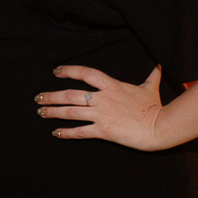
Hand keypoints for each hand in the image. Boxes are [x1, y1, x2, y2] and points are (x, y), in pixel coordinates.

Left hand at [36, 64, 167, 149]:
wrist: (159, 127)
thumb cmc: (155, 107)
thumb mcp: (150, 87)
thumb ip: (152, 75)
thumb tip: (159, 64)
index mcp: (112, 85)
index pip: (86, 73)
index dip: (69, 71)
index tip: (56, 72)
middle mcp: (103, 99)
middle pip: (71, 94)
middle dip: (51, 96)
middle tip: (38, 97)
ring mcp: (102, 115)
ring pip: (71, 112)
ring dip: (53, 112)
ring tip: (40, 112)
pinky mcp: (103, 131)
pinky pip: (80, 131)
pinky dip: (66, 132)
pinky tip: (55, 133)